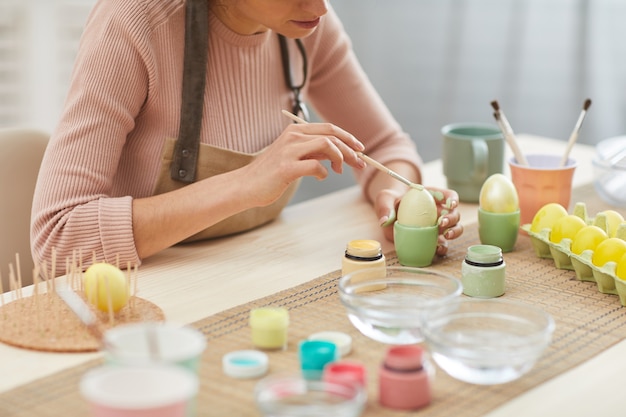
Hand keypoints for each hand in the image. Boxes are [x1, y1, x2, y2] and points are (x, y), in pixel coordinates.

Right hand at [239, 122, 365, 205]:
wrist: (246, 185)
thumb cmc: (272, 173)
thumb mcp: (295, 156)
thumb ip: (314, 151)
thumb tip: (340, 153)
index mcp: (296, 130)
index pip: (329, 128)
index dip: (348, 137)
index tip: (360, 149)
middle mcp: (293, 136)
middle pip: (331, 135)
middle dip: (350, 149)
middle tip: (359, 163)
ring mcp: (289, 151)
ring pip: (327, 145)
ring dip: (341, 158)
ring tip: (340, 170)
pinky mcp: (287, 167)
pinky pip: (316, 166)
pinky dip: (324, 172)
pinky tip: (321, 177)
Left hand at [376, 186, 462, 256]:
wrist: (389, 215)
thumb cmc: (390, 202)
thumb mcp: (385, 199)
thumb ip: (385, 206)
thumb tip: (384, 221)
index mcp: (432, 196)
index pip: (449, 195)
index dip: (453, 199)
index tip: (451, 204)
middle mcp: (439, 211)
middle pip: (454, 213)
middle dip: (452, 218)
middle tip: (441, 223)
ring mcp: (437, 226)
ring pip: (453, 229)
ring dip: (453, 232)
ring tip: (446, 235)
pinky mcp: (432, 239)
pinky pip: (442, 244)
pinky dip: (442, 248)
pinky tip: (438, 250)